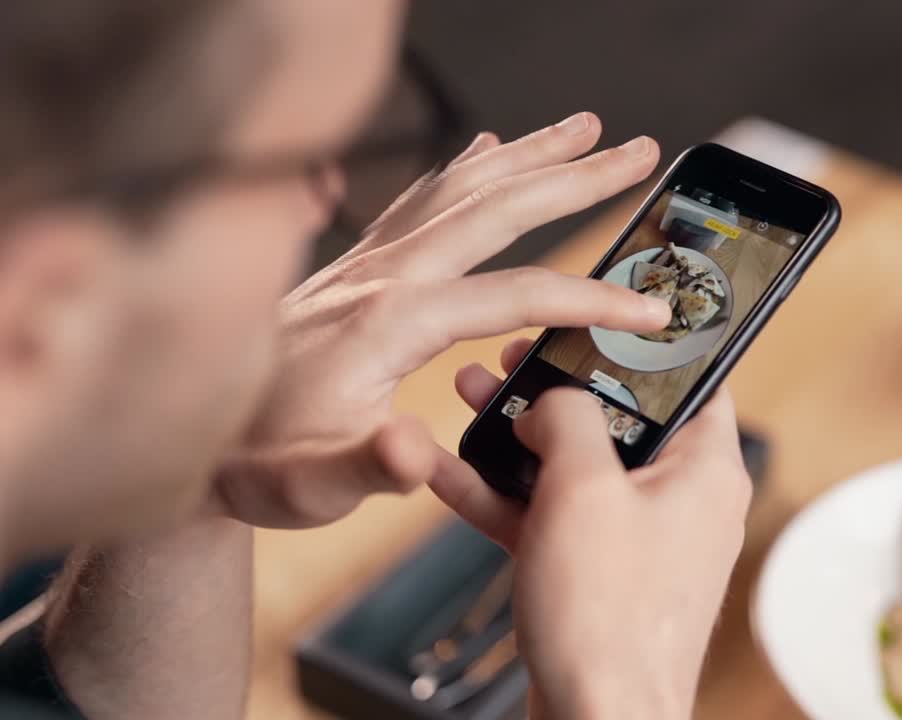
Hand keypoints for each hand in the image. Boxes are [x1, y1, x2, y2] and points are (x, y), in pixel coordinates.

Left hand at [212, 113, 670, 527]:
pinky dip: (463, 167)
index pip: (517, 295)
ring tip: (582, 127)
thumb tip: (416, 450)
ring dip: (528, 153)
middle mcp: (381, 273)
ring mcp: (365, 261)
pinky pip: (421, 197)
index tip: (653, 308)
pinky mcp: (353, 265)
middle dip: (576, 176)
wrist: (187, 435)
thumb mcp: (310, 483)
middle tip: (639, 151)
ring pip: (461, 186)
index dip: (594, 299)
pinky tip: (485, 149)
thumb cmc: (256, 463)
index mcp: (391, 320)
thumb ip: (368, 467)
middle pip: (497, 206)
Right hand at [449, 343, 751, 718]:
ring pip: (579, 471)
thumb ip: (566, 420)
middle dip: (559, 392)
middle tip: (515, 362)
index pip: (693, 382)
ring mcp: (639, 542)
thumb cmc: (608, 618)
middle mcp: (681, 503)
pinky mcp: (601, 577)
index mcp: (705, 471)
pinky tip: (452, 473)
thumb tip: (552, 401)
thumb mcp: (582, 489)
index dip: (643, 348)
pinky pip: (556, 520)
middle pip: (621, 423)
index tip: (598, 326)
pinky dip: (511, 498)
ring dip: (522, 440)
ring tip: (473, 397)